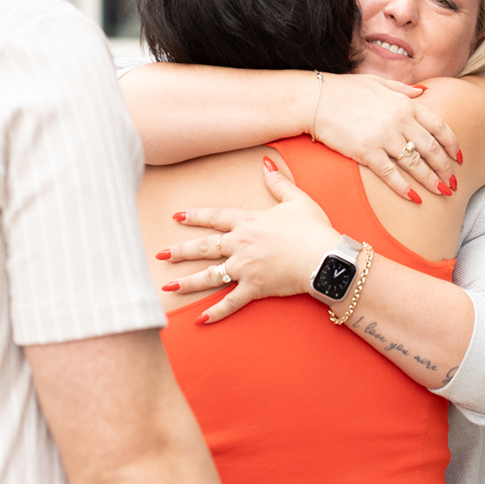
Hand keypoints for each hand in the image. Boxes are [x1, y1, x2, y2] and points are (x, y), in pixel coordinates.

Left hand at [159, 160, 342, 321]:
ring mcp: (245, 267)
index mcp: (249, 221)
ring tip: (167, 287)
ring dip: (187, 282)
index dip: (195, 216)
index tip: (176, 216)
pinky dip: (215, 312)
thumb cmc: (313, 228)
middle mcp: (241, 244)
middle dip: (180, 251)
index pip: (215, 217)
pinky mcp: (254, 288)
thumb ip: (278, 182)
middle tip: (160, 255)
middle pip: (204, 247)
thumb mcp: (297, 200)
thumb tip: (265, 163)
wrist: (324, 257)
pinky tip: (200, 320)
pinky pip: (230, 302)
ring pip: (209, 275)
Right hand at [310, 74, 461, 203]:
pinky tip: (415, 198)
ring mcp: (384, 137)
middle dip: (445, 168)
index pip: (439, 126)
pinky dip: (404, 188)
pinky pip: (391, 174)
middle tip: (453, 182)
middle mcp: (400, 121)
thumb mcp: (378, 82)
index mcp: (405, 104)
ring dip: (432, 181)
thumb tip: (422, 92)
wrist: (316, 99)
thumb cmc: (345, 91)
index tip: (459, 157)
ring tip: (442, 192)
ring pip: (416, 164)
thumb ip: (403, 89)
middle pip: (432, 149)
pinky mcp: (367, 152)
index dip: (452, 144)